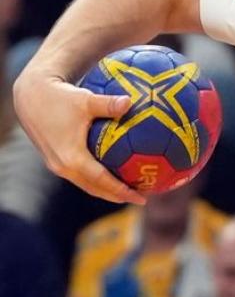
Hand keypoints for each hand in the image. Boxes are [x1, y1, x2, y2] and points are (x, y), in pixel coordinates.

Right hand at [10, 68, 141, 203]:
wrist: (30, 97)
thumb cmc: (59, 98)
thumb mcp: (86, 100)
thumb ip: (109, 104)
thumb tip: (130, 102)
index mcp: (71, 157)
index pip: (101, 181)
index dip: (122, 191)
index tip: (142, 199)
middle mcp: (62, 166)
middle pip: (94, 189)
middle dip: (117, 196)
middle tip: (142, 198)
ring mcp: (57, 165)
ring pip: (85, 184)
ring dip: (106, 190)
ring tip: (131, 191)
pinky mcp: (55, 160)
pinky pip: (79, 175)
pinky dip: (96, 180)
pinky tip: (113, 173)